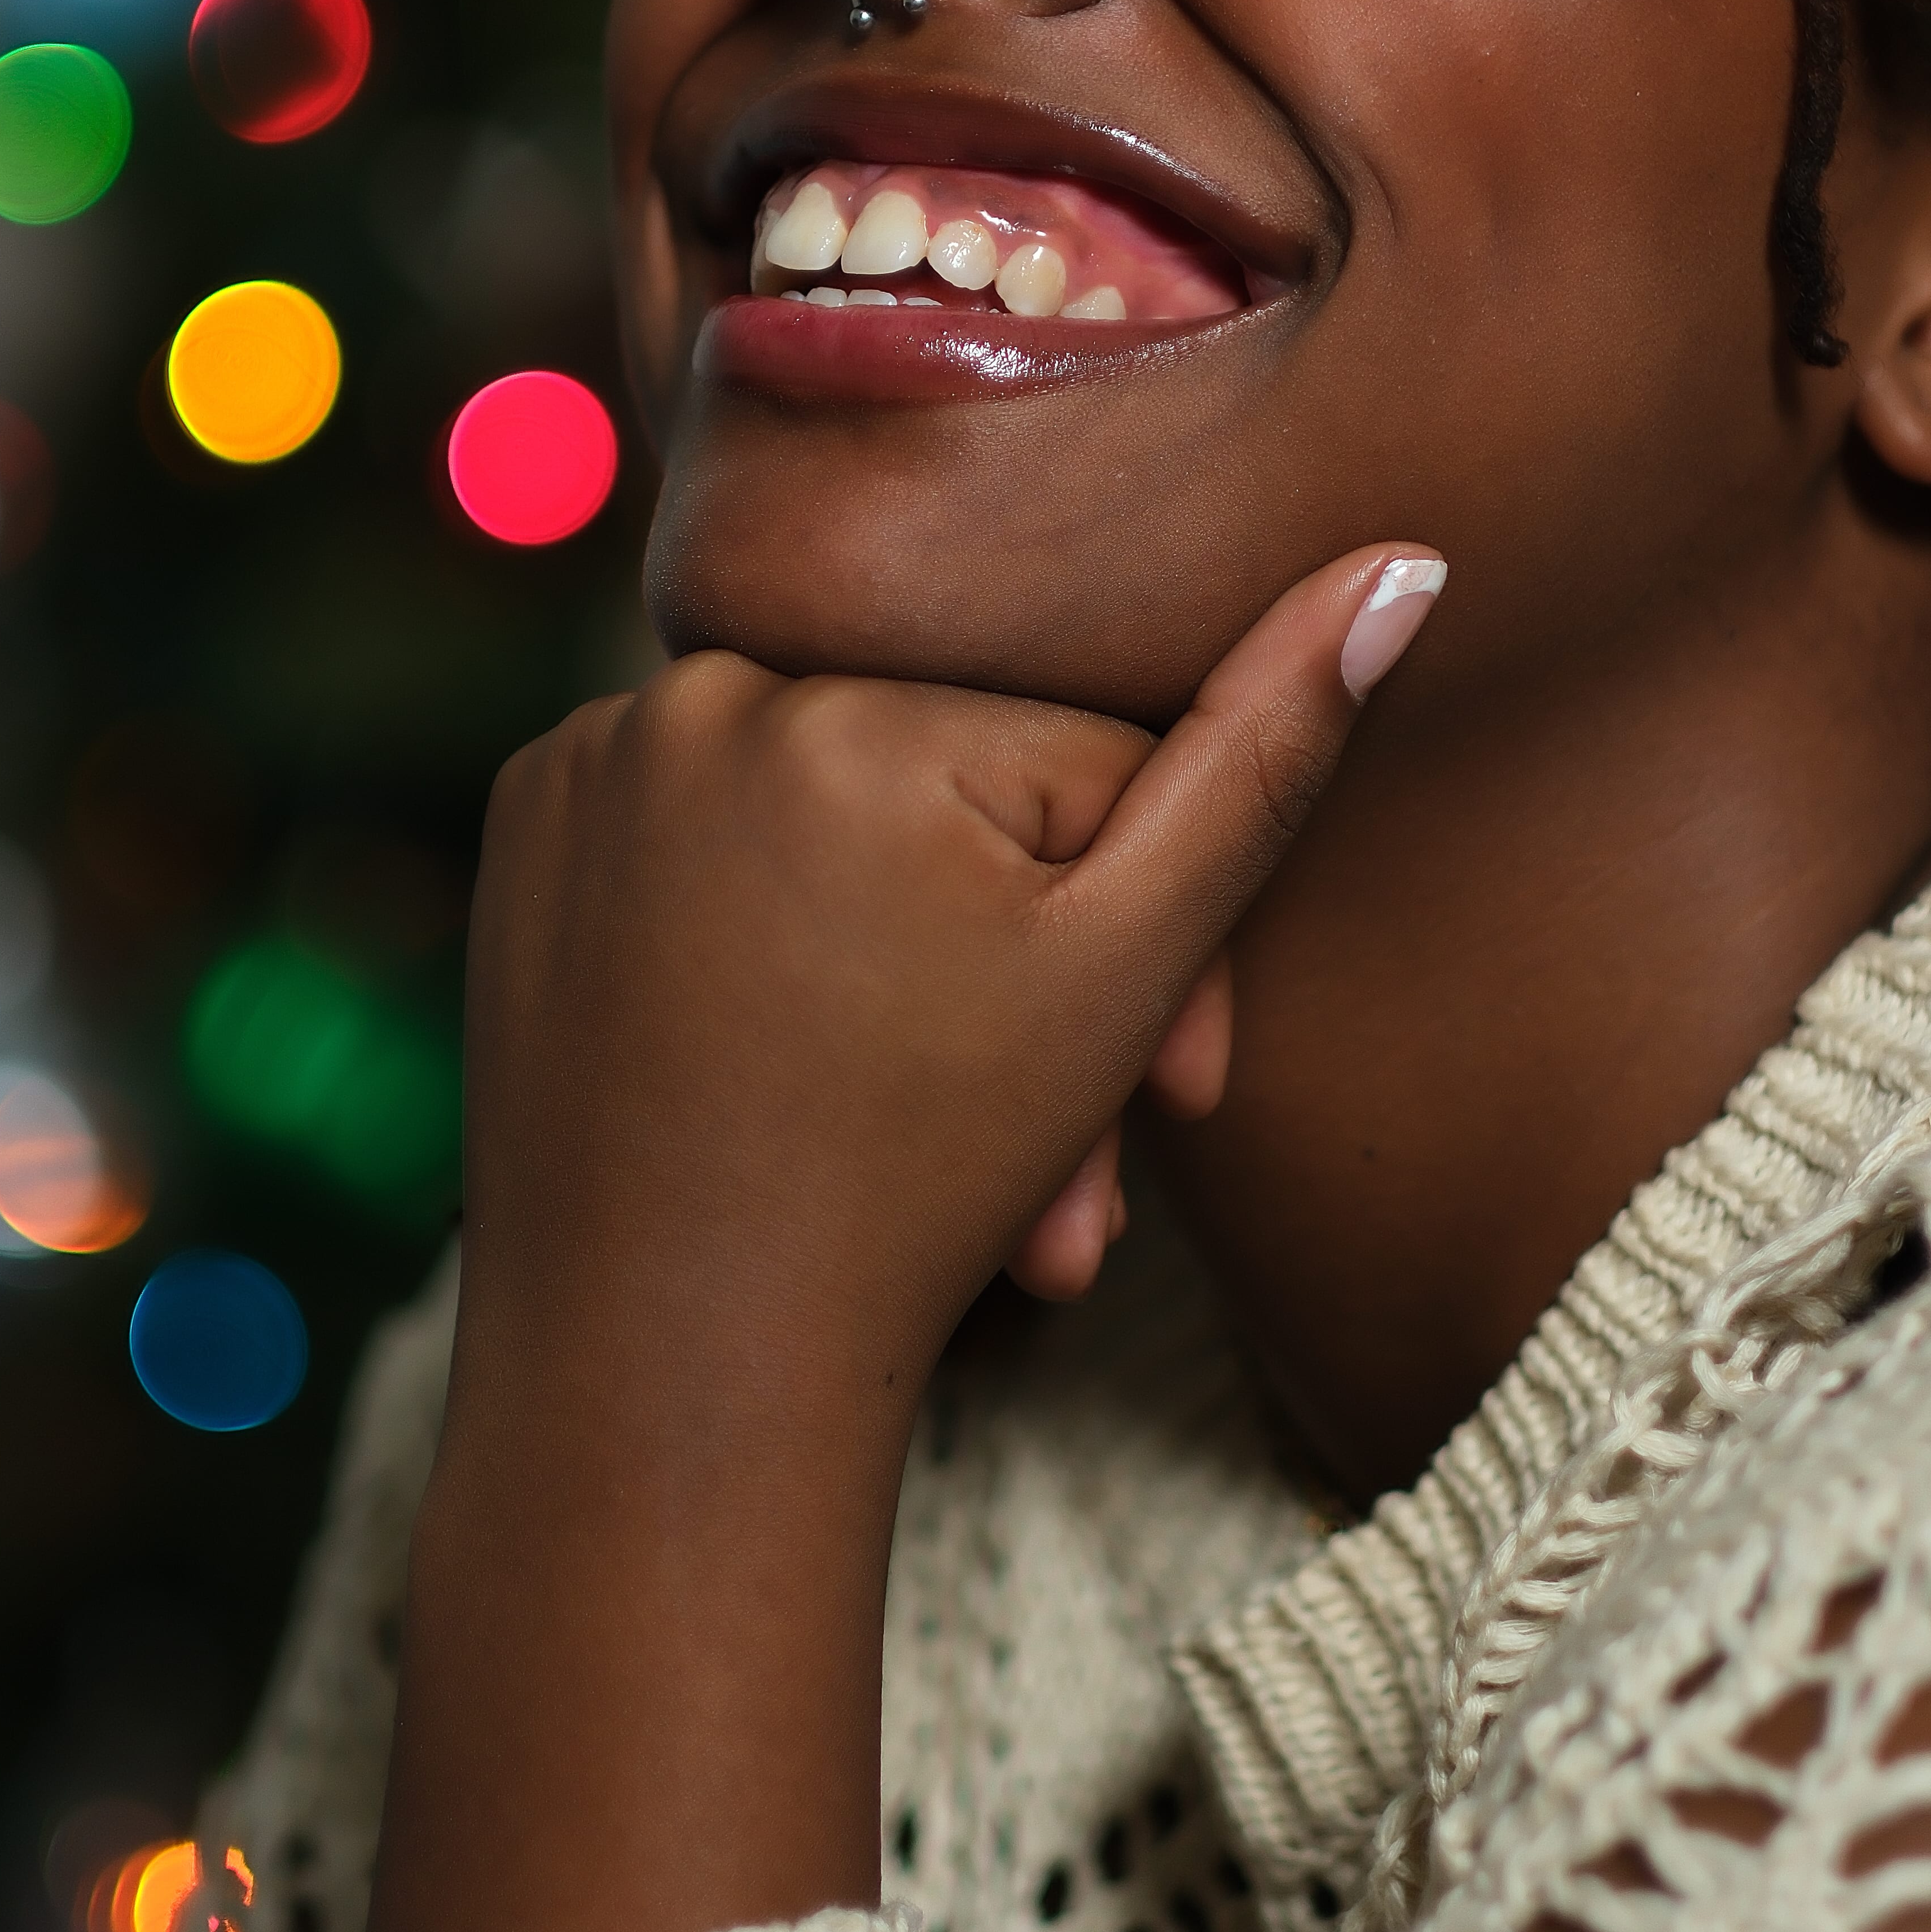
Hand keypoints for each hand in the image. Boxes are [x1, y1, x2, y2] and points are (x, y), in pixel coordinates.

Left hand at [352, 546, 1444, 1931]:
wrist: (669, 1372)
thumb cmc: (921, 1187)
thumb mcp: (1131, 970)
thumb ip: (1267, 758)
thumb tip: (1405, 559)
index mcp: (857, 704)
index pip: (1082, 763)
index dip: (1151, 933)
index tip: (1175, 1095)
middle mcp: (699, 688)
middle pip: (949, 787)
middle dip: (1024, 962)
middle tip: (1061, 1153)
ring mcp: (591, 755)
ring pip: (832, 810)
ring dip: (903, 946)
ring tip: (929, 1116)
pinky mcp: (524, 822)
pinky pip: (704, 822)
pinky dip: (761, 918)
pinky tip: (786, 1048)